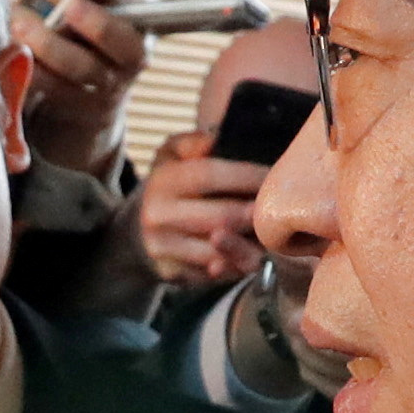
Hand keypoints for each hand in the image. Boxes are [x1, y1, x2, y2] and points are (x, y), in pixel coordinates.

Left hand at [10, 0, 152, 176]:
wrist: (94, 99)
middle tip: (68, 5)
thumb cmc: (104, 37)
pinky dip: (27, 67)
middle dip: (94, 22)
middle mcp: (128, 59)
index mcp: (143, 25)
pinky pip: (49, 89)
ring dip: (49, 44)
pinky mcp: (71, 105)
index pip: (137, 3)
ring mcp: (101, 86)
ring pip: (78, 68)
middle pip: (116, 43)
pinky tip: (9, 47)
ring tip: (20, 20)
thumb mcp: (118, 1)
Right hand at [135, 122, 268, 288]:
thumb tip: (215, 138)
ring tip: (268, 231)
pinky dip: (238, 263)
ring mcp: (163, 249)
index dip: (247, 176)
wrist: (134, 234)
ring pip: (221, 250)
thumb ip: (193, 142)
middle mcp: (158, 216)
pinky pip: (216, 273)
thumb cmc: (168, 188)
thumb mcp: (171, 156)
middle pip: (222, 217)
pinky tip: (249, 251)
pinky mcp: (172, 273)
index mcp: (162, 182)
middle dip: (255, 214)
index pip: (211, 175)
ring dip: (251, 243)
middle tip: (279, 208)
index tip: (273, 177)